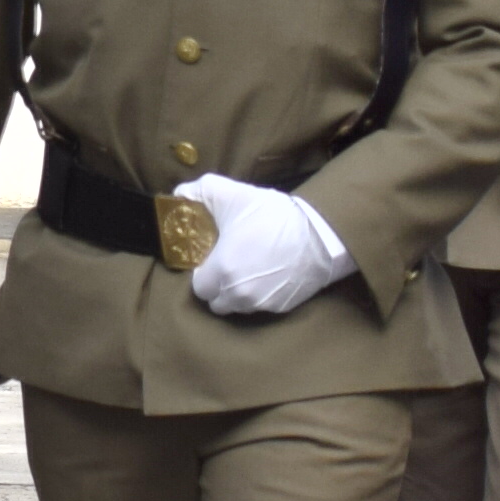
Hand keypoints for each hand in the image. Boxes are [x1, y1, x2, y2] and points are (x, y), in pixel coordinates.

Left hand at [170, 177, 349, 319]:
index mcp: (222, 272)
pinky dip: (258, 295)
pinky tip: (266, 274)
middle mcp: (239, 295)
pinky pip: (259, 307)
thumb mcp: (232, 195)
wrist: (320, 234)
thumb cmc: (273, 215)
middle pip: (216, 301)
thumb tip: (179, 197)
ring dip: (236, 293)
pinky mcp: (280, 307)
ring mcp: (261, 304)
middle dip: (217, 285)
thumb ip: (198, 193)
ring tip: (247, 269)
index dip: (203, 271)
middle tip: (228, 262)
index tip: (212, 256)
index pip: (198, 287)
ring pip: (237, 306)